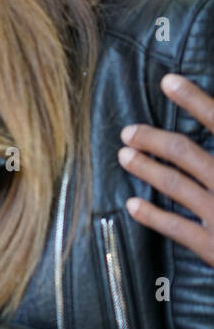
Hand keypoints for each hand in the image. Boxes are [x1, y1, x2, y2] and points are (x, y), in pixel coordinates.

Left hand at [119, 73, 213, 266]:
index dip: (195, 100)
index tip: (169, 82)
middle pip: (186, 153)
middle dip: (153, 139)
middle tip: (129, 131)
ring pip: (174, 185)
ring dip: (145, 168)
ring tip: (124, 156)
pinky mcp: (213, 246)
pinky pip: (176, 227)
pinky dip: (151, 215)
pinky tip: (132, 205)